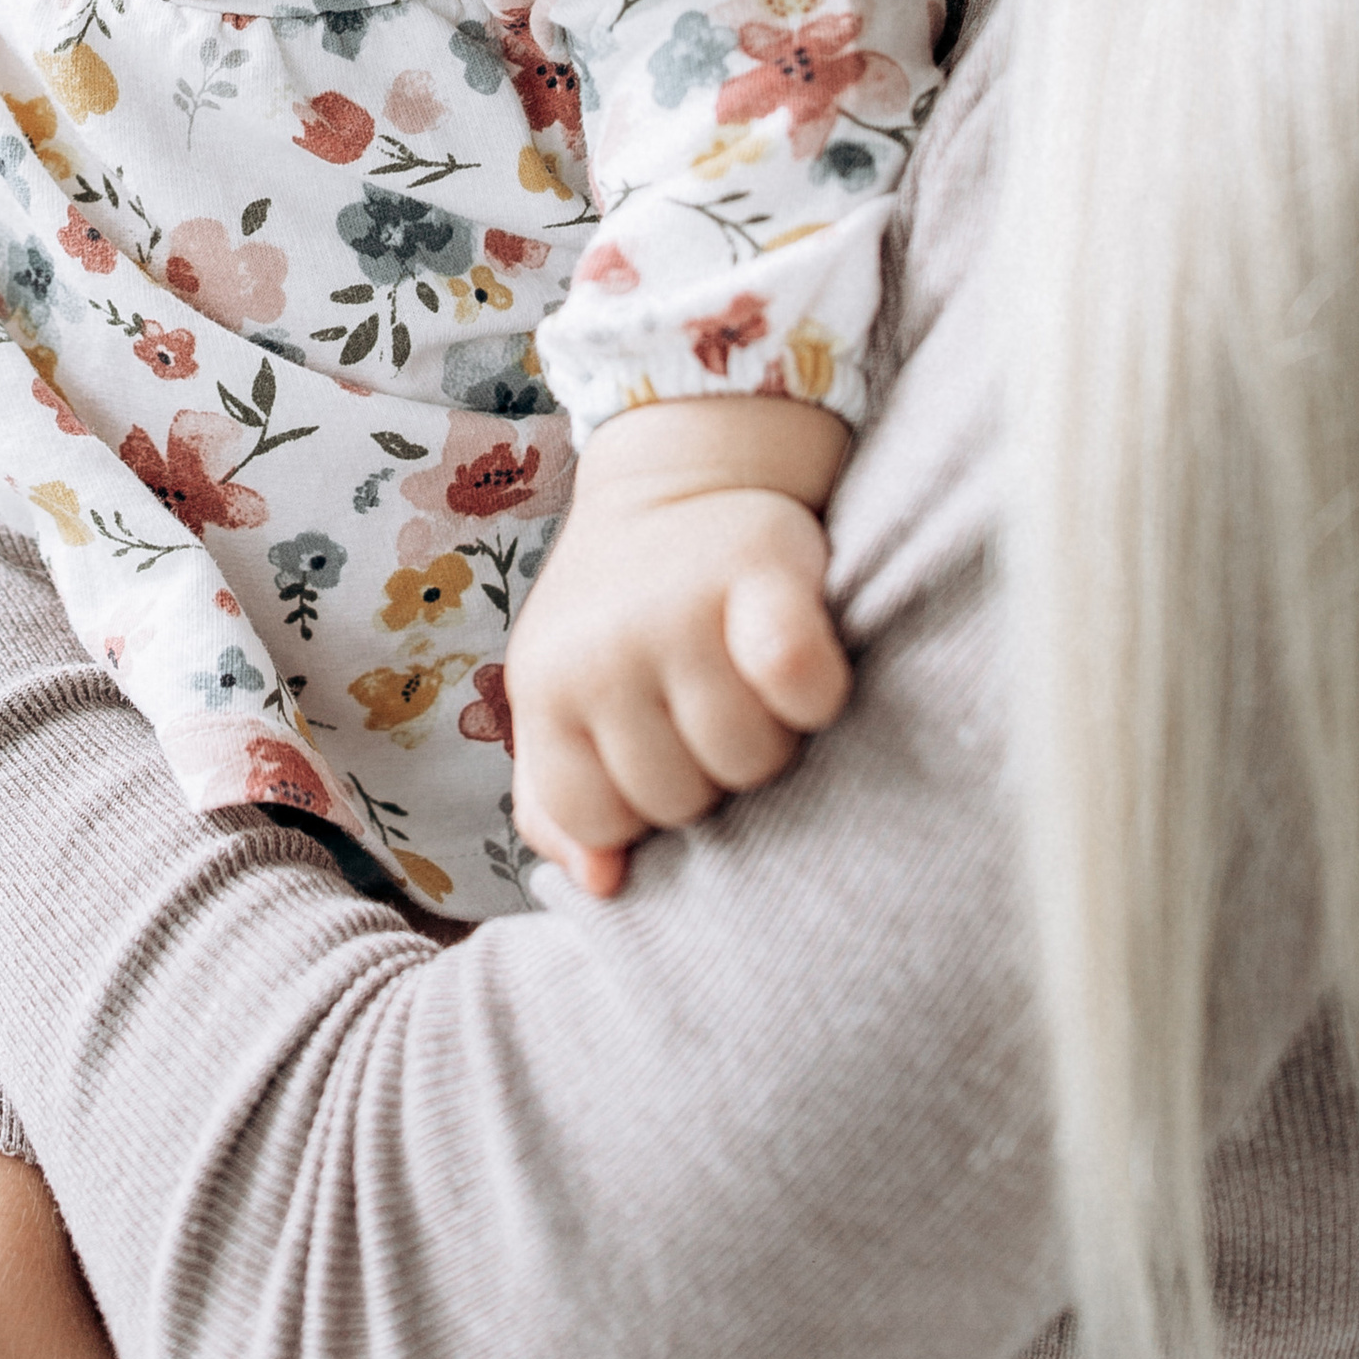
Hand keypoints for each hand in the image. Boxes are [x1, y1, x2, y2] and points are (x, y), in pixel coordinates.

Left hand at [507, 399, 852, 892]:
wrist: (679, 475)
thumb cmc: (625, 614)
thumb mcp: (564, 698)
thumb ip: (561, 798)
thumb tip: (602, 883)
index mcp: (543, 686)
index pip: (599, 820)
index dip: (642, 808)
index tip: (659, 750)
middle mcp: (599, 650)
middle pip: (681, 800)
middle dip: (708, 772)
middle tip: (710, 704)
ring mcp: (677, 611)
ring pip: (748, 760)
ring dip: (768, 739)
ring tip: (750, 686)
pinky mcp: (761, 574)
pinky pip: (798, 681)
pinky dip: (815, 691)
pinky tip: (802, 665)